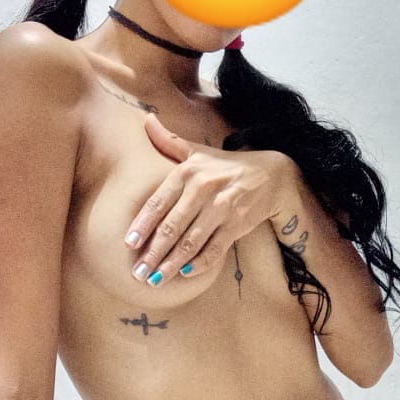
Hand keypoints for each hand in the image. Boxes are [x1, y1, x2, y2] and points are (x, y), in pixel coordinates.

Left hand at [124, 112, 288, 285]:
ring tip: (155, 280)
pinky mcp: (237, 224)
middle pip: (172, 227)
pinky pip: (215, 249)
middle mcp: (203, 189)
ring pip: (191, 242)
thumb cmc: (225, 166)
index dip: (142, 225)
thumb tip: (146, 119)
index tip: (129, 243)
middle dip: (153, 252)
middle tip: (137, 272)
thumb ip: (168, 140)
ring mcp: (221, 208)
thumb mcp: (197, 151)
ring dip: (171, 264)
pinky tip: (185, 274)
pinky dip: (200, 263)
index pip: (158, 202)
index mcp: (187, 172)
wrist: (271, 175)